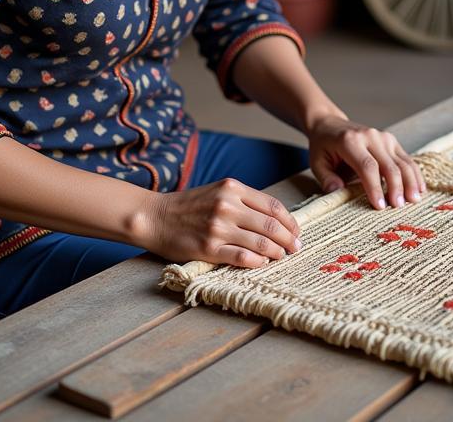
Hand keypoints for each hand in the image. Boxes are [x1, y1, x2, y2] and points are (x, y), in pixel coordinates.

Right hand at [142, 179, 301, 268]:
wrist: (155, 217)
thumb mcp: (218, 191)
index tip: (296, 232)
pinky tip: (263, 264)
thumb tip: (275, 219)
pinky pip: (242, 257)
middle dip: (289, 240)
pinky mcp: (209, 248)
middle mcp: (228, 205)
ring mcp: (218, 227)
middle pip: (272, 225)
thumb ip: (244, 201)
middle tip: (296, 249)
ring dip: (277, 253)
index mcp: (233, 188)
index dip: (290, 222)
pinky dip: (257, 262)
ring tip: (281, 257)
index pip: (273, 206)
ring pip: (261, 243)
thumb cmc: (189, 206)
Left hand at [307, 115, 427, 209]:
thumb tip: (337, 192)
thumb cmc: (323, 146)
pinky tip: (419, 189)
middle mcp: (369, 136)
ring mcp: (383, 137)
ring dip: (410, 182)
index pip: (367, 166)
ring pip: (402, 161)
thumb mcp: (316, 162)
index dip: (375, 187)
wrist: (330, 124)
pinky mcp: (391, 140)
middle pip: (389, 165)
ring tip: (414, 201)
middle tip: (399, 207)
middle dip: (396, 187)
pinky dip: (414, 174)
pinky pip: (406, 158)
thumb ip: (326, 179)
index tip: (380, 206)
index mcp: (350, 141)